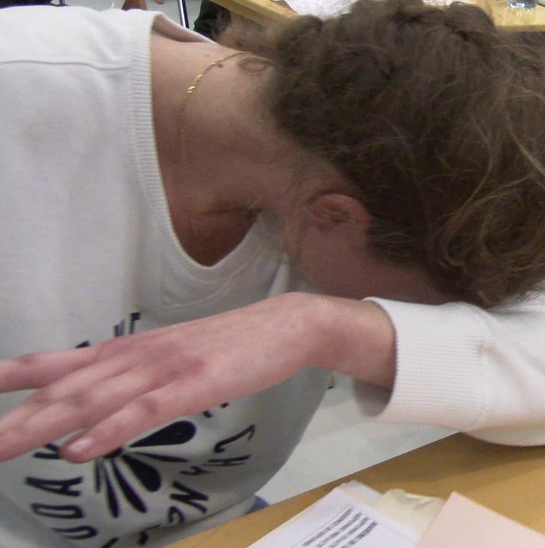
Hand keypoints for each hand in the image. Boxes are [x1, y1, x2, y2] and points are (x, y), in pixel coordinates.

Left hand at [0, 295, 325, 462]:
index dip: (10, 377)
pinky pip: (143, 412)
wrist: (285, 325)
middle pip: (60, 392)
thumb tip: (87, 410)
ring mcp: (163, 369)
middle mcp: (133, 357)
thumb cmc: (226, 347)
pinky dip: (107, 431)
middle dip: (13, 419)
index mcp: (124, 352)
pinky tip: (79, 450)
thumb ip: (126, 380)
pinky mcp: (193, 384)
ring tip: (2, 449)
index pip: (52, 365)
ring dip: (40, 427)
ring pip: (91, 402)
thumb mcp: (166, 358)